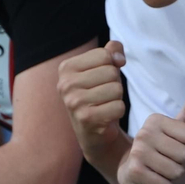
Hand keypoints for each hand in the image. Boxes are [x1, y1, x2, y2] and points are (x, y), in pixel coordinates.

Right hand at [57, 39, 128, 161]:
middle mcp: (65, 84)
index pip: (104, 55)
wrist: (93, 132)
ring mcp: (74, 102)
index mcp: (66, 68)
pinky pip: (118, 106)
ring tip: (104, 105)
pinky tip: (106, 117)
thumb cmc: (98, 95)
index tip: (101, 79)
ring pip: (116, 88)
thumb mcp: (103, 68)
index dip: (111, 66)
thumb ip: (111, 51)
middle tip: (103, 96)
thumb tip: (119, 58)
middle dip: (114, 83)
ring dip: (117, 98)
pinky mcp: (86, 118)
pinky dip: (118, 112)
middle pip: (111, 71)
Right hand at [117, 82, 184, 183]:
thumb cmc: (162, 151)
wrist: (134, 175)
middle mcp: (144, 133)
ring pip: (176, 171)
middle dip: (180, 164)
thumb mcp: (179, 128)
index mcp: (155, 120)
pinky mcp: (134, 172)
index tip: (173, 146)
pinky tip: (154, 182)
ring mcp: (137, 152)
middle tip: (166, 162)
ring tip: (160, 172)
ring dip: (172, 177)